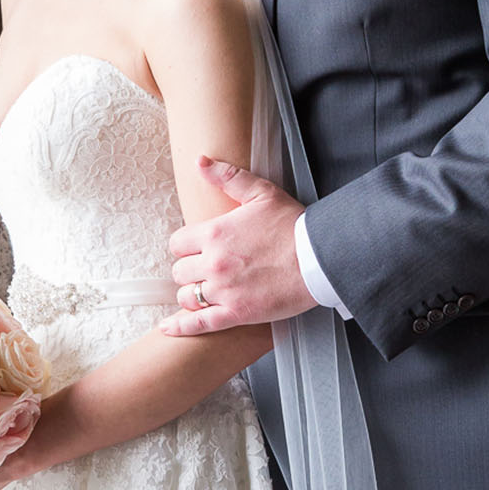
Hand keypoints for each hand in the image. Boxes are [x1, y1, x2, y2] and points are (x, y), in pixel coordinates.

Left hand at [160, 156, 316, 334]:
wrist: (320, 259)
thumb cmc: (293, 225)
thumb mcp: (262, 193)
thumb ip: (228, 177)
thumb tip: (200, 162)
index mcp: (215, 234)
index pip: (177, 243)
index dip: (185, 245)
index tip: (196, 248)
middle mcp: (214, 263)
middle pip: (179, 271)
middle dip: (189, 269)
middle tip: (204, 268)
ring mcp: (223, 291)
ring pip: (187, 296)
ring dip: (191, 293)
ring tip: (203, 290)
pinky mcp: (236, 314)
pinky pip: (198, 324)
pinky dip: (180, 327)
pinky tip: (168, 327)